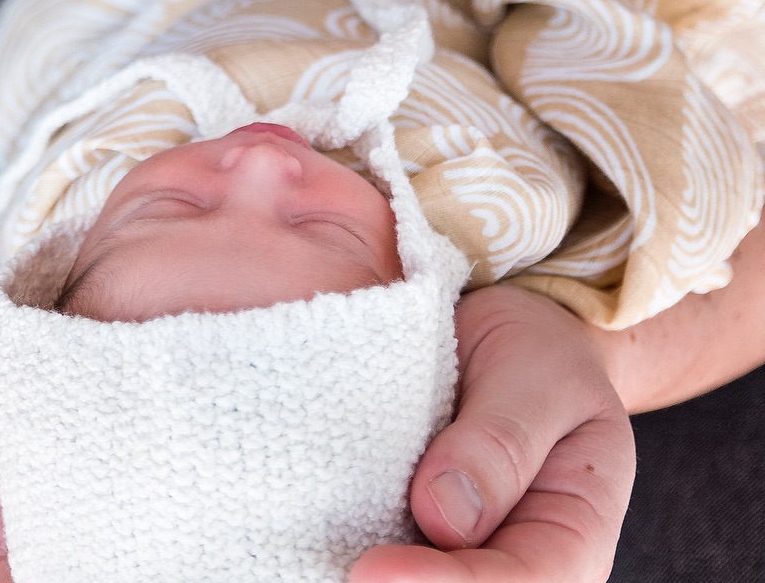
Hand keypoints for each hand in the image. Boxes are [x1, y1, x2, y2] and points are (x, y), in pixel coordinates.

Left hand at [352, 284, 634, 582]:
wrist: (523, 336)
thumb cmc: (543, 356)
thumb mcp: (539, 378)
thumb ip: (500, 442)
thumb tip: (442, 516)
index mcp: (572, 534)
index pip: (519, 582)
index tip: (371, 571)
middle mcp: (520, 556)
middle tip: (342, 566)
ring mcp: (466, 548)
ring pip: (423, 574)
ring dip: (379, 568)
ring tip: (324, 550)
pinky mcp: (419, 530)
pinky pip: (392, 546)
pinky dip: (354, 539)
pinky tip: (321, 535)